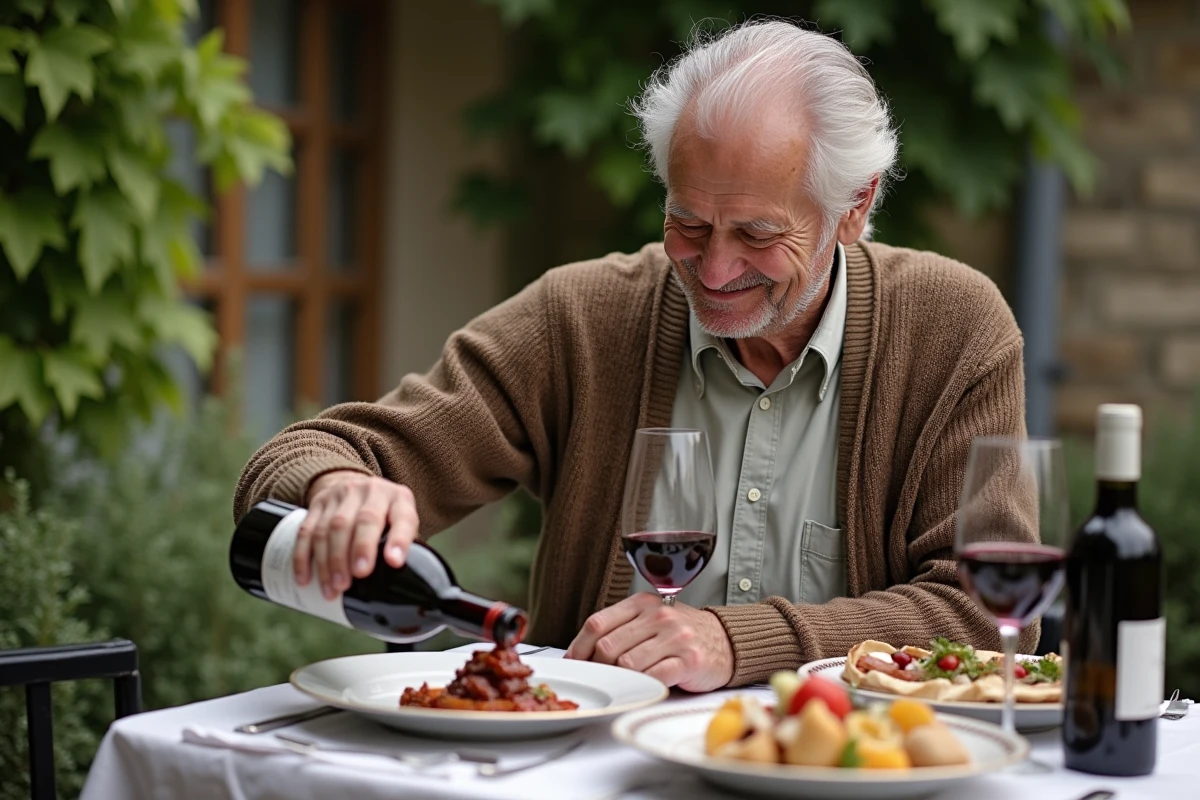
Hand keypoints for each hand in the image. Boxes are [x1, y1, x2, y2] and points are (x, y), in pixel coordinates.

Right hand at [297, 470, 419, 599]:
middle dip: (357, 551)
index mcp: (398, 499)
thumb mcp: (401, 522)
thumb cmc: (384, 515)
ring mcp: (341, 495)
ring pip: (330, 528)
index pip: (402, 517)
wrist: (354, 485)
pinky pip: (306, 531)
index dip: (399, 540)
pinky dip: (304, 557)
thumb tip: (406, 590)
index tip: (394, 562)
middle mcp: (371, 492)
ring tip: (333, 589)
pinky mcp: (318, 503)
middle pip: (362, 521)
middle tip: (354, 579)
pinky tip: (305, 578)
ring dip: (329, 562)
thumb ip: (403, 548)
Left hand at [564, 592, 733, 691]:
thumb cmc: (681, 634)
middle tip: (599, 678)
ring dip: (618, 679)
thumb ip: (620, 630)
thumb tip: (581, 654)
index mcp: (642, 603)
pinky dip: (641, 686)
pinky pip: (653, 677)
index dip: (578, 646)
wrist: (725, 642)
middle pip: (607, 646)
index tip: (574, 663)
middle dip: (597, 667)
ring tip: (622, 683)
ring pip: (626, 663)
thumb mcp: (650, 620)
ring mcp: (675, 637)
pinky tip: (642, 687)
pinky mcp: (689, 660)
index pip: (597, 623)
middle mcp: (658, 616)